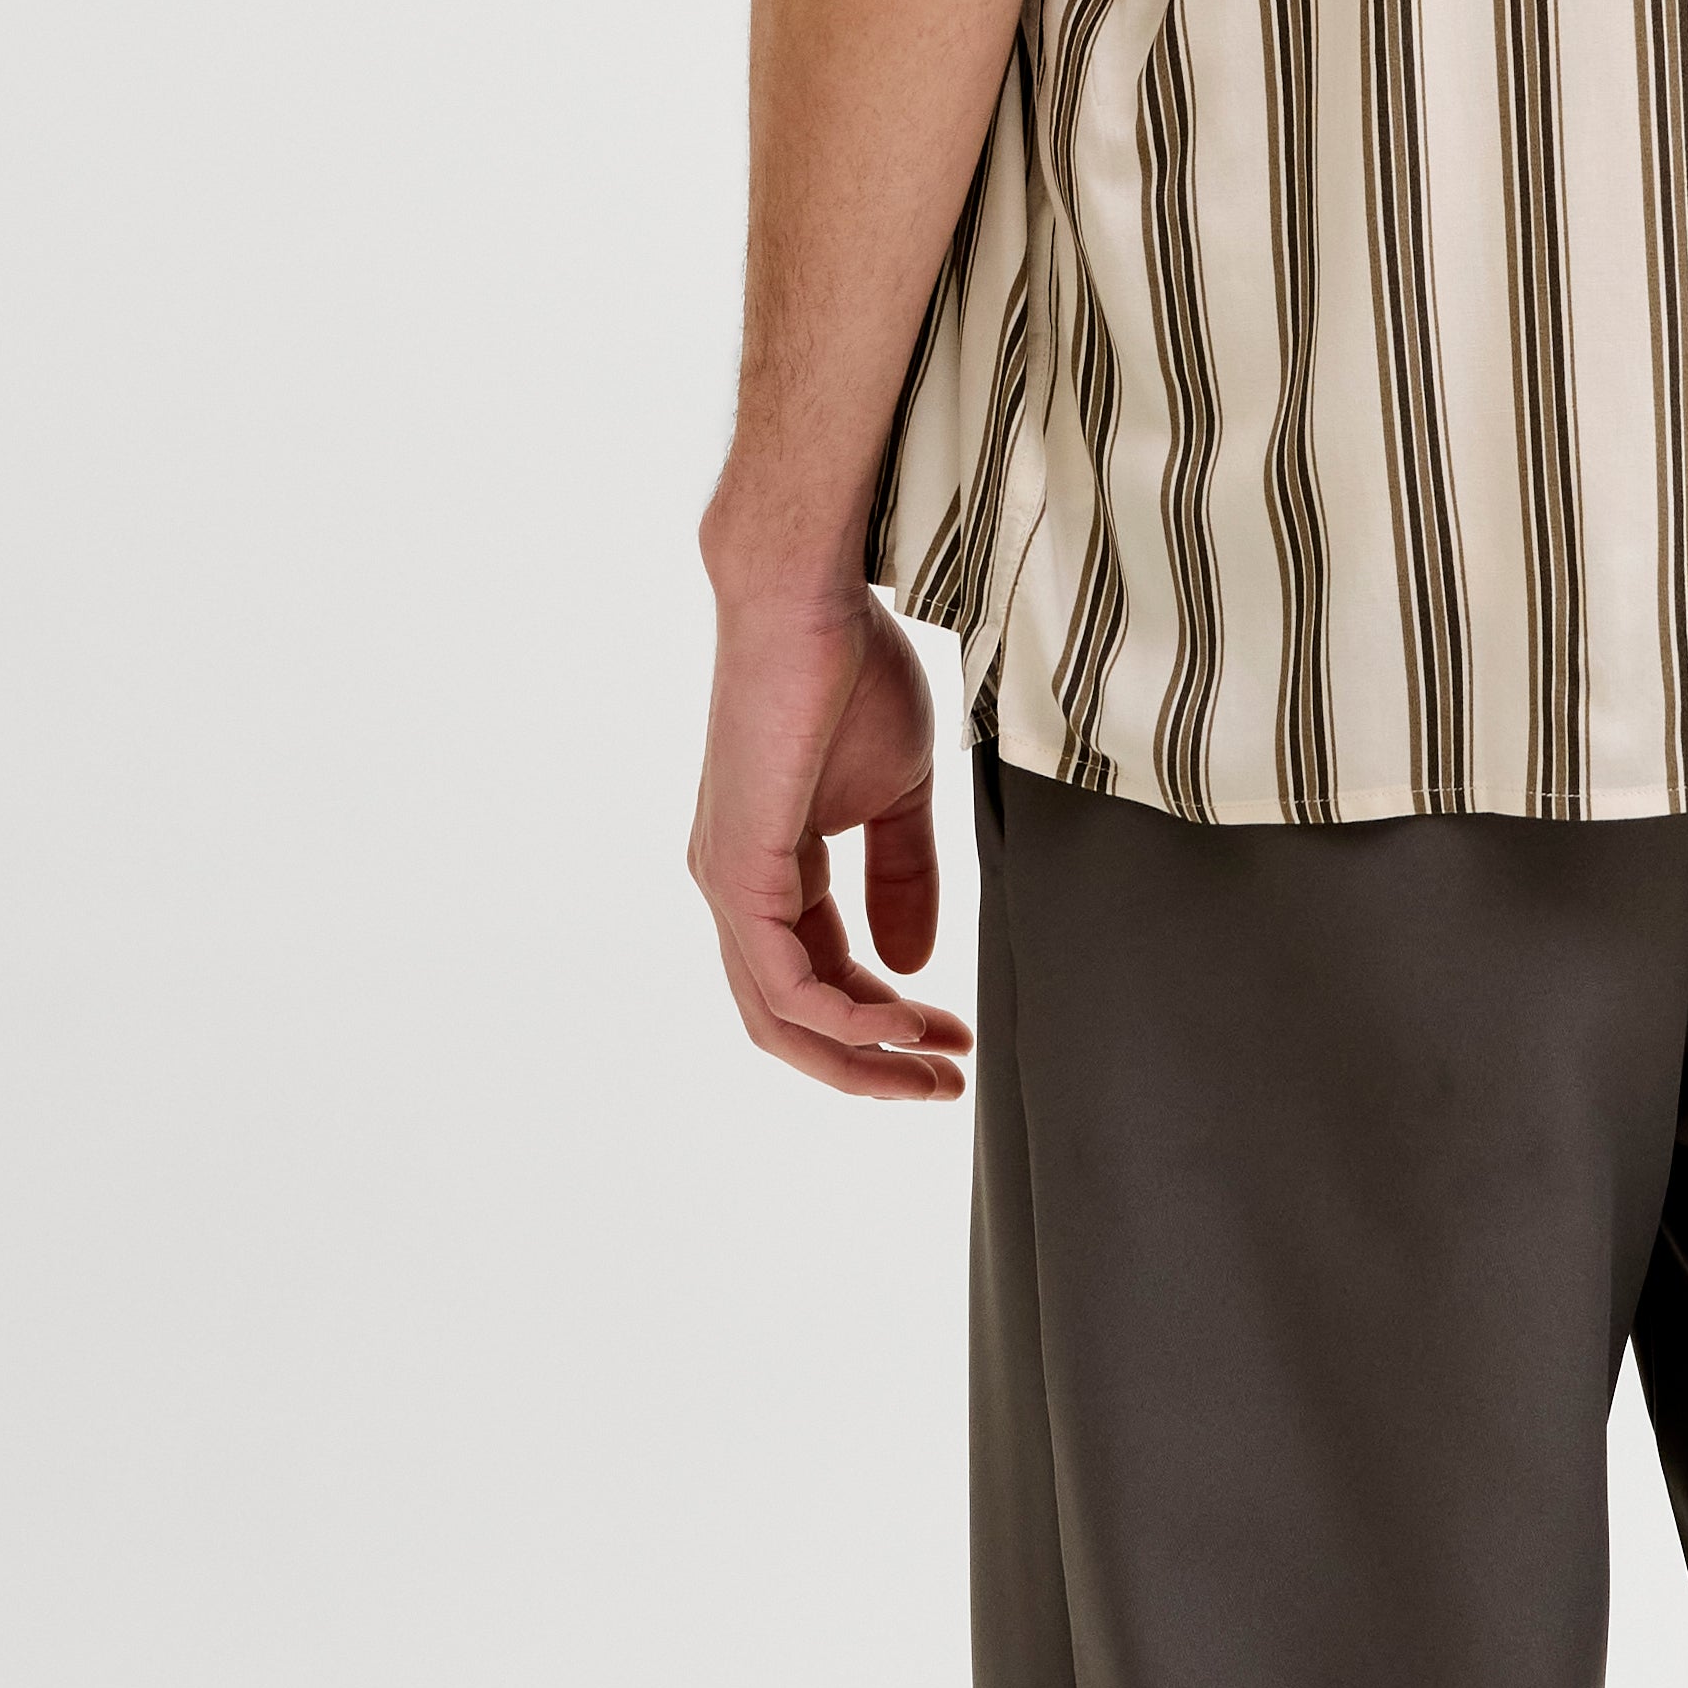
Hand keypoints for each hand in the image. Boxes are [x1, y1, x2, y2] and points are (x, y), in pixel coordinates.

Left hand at [688, 516, 967, 1100]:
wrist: (808, 601)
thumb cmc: (849, 673)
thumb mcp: (897, 795)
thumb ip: (903, 879)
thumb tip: (913, 964)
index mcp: (773, 873)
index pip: (821, 981)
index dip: (889, 1024)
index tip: (957, 1042)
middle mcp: (737, 891)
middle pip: (791, 1022)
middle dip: (872, 1067)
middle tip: (944, 1087)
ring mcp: (730, 885)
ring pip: (782, 1018)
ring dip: (863, 1055)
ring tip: (934, 1066)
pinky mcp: (738, 869)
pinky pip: (785, 981)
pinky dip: (844, 1018)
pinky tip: (901, 1021)